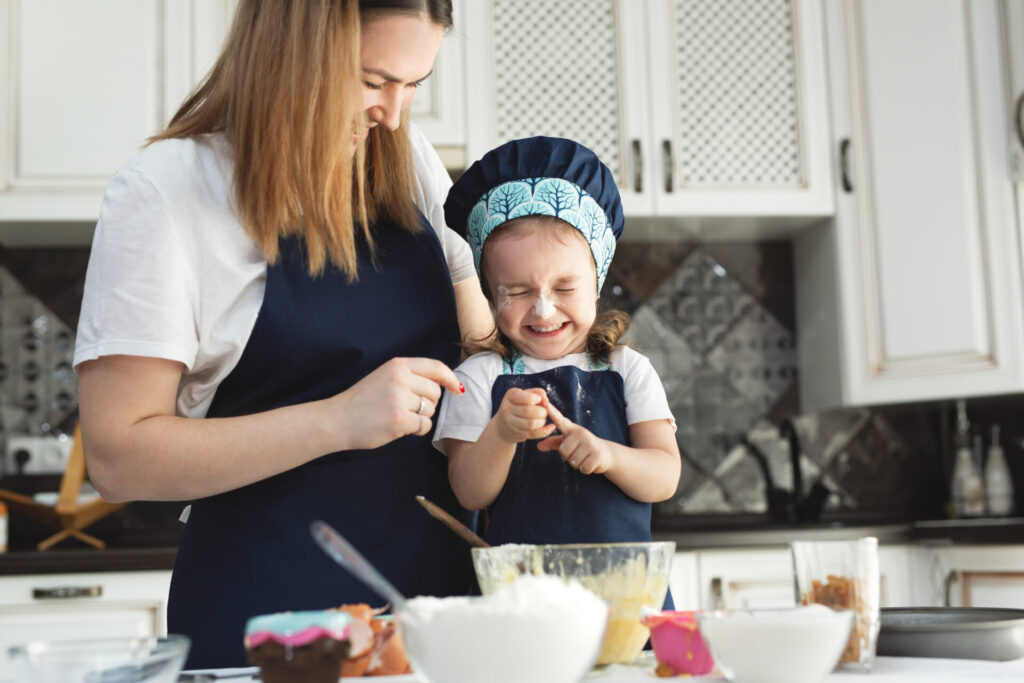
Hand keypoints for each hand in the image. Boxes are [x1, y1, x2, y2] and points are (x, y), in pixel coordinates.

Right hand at [330, 357, 462, 449]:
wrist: (336, 420)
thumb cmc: (361, 401)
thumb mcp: (384, 377)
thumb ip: (410, 377)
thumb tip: (445, 384)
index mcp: (397, 365)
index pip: (435, 367)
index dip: (450, 379)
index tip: (457, 389)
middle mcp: (400, 379)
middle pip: (436, 392)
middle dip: (428, 404)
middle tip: (407, 409)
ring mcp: (399, 399)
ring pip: (431, 410)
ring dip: (420, 417)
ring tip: (398, 417)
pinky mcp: (399, 420)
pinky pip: (424, 426)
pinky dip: (416, 430)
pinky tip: (399, 428)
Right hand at [494, 387, 555, 443]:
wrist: (504, 424)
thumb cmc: (519, 405)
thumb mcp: (524, 394)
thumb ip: (537, 392)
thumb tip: (545, 399)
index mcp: (510, 396)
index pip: (520, 397)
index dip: (533, 398)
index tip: (539, 399)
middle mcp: (507, 410)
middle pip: (527, 411)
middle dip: (541, 411)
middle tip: (544, 410)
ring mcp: (511, 424)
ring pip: (531, 424)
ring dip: (542, 421)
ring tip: (543, 418)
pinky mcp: (518, 434)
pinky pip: (534, 434)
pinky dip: (545, 431)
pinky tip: (551, 427)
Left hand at [536, 396, 613, 474]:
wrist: (605, 453)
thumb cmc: (582, 447)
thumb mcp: (568, 443)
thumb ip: (553, 443)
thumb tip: (538, 446)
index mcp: (572, 429)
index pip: (560, 420)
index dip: (552, 412)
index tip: (546, 403)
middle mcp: (581, 433)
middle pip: (563, 450)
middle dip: (568, 457)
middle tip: (577, 453)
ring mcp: (590, 443)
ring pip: (573, 461)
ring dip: (577, 463)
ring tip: (584, 457)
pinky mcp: (597, 455)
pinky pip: (583, 468)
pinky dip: (585, 469)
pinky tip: (590, 462)